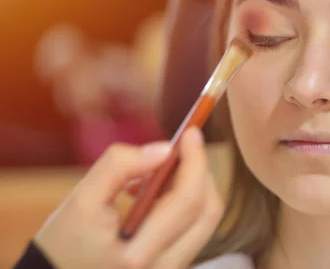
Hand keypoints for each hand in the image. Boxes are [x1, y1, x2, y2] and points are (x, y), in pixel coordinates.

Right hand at [34, 128, 223, 268]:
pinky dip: (183, 203)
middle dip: (199, 171)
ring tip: (150, 175)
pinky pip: (193, 229)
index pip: (188, 199)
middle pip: (208, 210)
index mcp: (139, 257)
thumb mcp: (81, 201)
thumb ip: (119, 167)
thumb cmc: (63, 244)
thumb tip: (165, 148)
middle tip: (180, 148)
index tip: (191, 132)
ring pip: (205, 220)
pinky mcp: (172, 267)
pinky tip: (149, 194)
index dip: (195, 160)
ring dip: (190, 186)